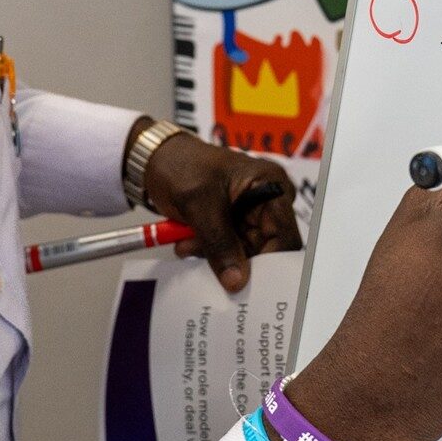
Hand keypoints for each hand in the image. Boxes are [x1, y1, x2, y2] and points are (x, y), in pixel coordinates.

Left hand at [133, 120, 300, 291]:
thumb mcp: (200, 203)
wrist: (156, 159)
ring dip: (215, 254)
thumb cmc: (181, 163)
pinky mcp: (233, 224)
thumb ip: (219, 243)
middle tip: (202, 253)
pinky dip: (208, 251)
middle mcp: (266, 201)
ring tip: (188, 242)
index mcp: (271, 186)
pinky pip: (228, 251)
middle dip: (233, 258)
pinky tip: (188, 240)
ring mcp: (249, 214)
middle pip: (265, 250)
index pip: (285, 237)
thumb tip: (236, 281)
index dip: (268, 261)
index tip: (242, 278)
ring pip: (243, 255)